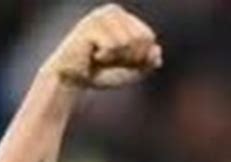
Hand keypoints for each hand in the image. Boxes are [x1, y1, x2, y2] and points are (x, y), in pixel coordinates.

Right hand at [41, 4, 161, 88]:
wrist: (72, 80)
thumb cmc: (102, 73)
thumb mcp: (130, 70)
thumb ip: (147, 63)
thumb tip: (157, 53)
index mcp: (125, 18)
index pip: (149, 38)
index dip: (141, 58)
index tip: (122, 62)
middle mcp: (113, 11)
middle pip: (141, 39)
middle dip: (129, 58)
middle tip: (110, 61)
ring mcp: (100, 16)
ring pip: (127, 42)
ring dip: (116, 58)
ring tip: (101, 58)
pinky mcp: (90, 26)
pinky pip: (113, 46)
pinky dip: (105, 58)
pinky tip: (93, 56)